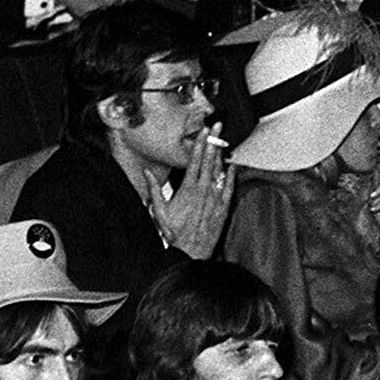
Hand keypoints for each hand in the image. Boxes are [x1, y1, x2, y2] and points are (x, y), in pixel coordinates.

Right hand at [146, 122, 234, 259]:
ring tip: (223, 140)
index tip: (203, 132)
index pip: (194, 161)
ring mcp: (214, 200)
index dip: (199, 144)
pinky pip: (228, 190)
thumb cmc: (173, 232)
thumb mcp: (159, 211)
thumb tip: (147, 173)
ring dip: (221, 156)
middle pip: (208, 161)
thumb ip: (155, 190)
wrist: (189, 252)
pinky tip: (232, 166)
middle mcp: (202, 191)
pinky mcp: (222, 210)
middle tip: (217, 127)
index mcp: (187, 189)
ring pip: (219, 173)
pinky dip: (231, 177)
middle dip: (212, 143)